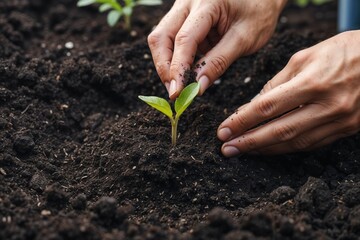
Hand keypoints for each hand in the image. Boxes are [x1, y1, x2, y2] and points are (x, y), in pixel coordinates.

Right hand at [148, 0, 286, 98]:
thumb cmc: (258, 13)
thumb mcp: (245, 40)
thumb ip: (219, 62)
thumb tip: (197, 87)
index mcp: (207, 3)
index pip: (184, 40)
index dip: (178, 69)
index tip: (176, 93)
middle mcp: (188, 1)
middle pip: (161, 37)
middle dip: (164, 67)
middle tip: (174, 92)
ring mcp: (182, 7)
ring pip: (160, 38)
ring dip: (166, 64)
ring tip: (180, 85)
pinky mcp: (183, 16)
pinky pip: (169, 38)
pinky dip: (174, 57)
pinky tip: (186, 71)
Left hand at [218, 31, 359, 155]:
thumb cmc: (341, 51)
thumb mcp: (304, 57)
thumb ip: (277, 83)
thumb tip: (254, 105)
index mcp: (312, 82)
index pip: (267, 108)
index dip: (241, 122)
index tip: (223, 131)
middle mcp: (327, 105)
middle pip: (279, 131)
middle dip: (249, 142)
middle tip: (227, 149)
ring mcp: (340, 121)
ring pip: (295, 143)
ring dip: (266, 149)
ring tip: (244, 150)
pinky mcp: (346, 129)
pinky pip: (312, 144)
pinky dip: (288, 148)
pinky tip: (270, 148)